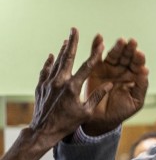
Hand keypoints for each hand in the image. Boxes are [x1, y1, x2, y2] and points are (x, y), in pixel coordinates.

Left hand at [30, 27, 112, 147]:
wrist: (44, 130)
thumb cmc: (68, 123)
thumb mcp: (86, 112)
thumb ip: (97, 96)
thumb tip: (110, 84)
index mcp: (73, 88)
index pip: (87, 67)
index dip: (95, 54)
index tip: (100, 44)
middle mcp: (60, 82)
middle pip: (68, 57)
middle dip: (72, 42)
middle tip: (74, 29)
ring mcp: (49, 82)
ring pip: (57, 62)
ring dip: (62, 50)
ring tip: (67, 40)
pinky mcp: (40, 85)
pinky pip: (46, 69)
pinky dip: (50, 61)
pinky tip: (52, 55)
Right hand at [83, 37, 148, 135]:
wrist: (101, 119)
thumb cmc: (121, 111)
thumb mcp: (136, 101)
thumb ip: (141, 86)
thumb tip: (145, 71)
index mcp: (134, 77)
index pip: (138, 65)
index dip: (139, 59)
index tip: (140, 54)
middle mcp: (122, 70)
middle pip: (127, 57)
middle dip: (130, 50)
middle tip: (132, 43)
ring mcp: (109, 68)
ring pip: (114, 55)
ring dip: (117, 47)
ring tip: (121, 41)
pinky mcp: (95, 69)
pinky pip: (96, 56)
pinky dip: (96, 46)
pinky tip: (99, 37)